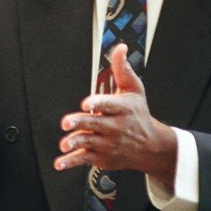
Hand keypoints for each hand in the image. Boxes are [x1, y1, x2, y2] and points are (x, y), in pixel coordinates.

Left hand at [55, 44, 177, 187]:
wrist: (151, 146)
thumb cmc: (139, 115)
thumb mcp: (134, 89)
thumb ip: (122, 69)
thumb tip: (120, 48)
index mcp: (122, 108)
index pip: (109, 105)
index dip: (97, 104)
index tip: (86, 104)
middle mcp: (115, 127)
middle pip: (95, 124)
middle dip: (80, 123)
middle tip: (67, 122)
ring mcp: (107, 143)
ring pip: (88, 142)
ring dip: (75, 143)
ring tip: (65, 144)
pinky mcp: (101, 157)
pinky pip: (84, 159)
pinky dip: (71, 161)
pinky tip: (60, 162)